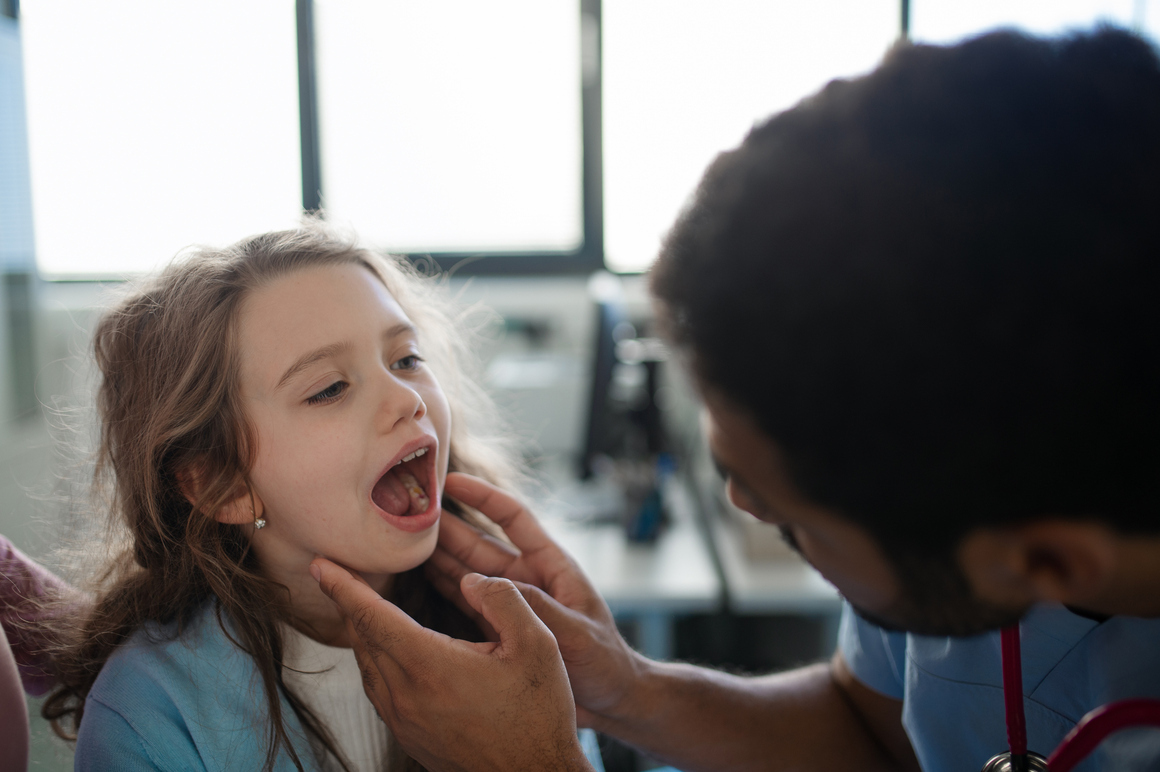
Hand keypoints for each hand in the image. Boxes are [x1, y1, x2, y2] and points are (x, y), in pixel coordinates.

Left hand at [311, 558, 591, 771]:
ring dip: (362, 632)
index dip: (343, 586)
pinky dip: (375, 660)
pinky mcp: (409, 737)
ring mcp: (403, 720)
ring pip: (367, 665)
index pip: (371, 616)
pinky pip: (378, 690)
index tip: (320, 564)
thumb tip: (470, 579)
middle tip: (346, 572)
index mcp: (430, 665)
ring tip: (367, 607)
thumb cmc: (539, 714)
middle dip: (350, 602)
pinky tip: (391, 651)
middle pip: (362, 638)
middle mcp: (406, 694)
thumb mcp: (538, 645)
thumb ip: (503, 600)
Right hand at [429, 472, 647, 728]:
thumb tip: (481, 583)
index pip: (514, 519)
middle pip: (481, 544)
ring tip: (404, 540)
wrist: (611, 701)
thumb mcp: (575, 633)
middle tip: (412, 513)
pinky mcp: (502, 628)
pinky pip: (467, 603)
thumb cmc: (605, 663)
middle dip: (448, 527)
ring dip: (439, 556)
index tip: (452, 481)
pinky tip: (418, 580)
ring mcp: (513, 603)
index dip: (484, 498)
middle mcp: (529, 578)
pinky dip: (444, 589)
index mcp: (552, 566)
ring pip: (469, 571)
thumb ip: (535, 607)